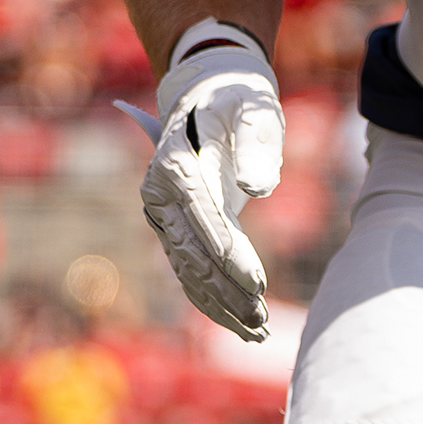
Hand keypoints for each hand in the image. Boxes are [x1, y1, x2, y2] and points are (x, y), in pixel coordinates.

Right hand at [118, 19, 284, 341]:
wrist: (208, 93)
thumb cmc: (237, 99)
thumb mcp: (254, 109)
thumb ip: (257, 144)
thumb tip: (258, 188)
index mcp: (175, 159)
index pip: (201, 213)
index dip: (228, 250)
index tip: (257, 282)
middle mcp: (160, 191)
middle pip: (192, 250)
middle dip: (227, 289)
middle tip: (262, 319)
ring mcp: (163, 215)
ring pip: (189, 270)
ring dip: (222, 304)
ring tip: (258, 331)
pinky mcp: (175, 230)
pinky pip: (191, 272)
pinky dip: (214, 301)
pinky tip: (241, 325)